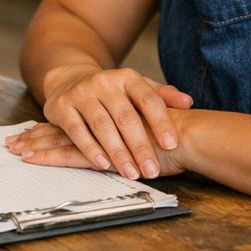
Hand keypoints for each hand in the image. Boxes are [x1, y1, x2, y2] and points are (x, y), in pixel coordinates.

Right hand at [11, 66, 191, 179]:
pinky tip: (103, 164)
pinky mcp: (61, 107)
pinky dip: (90, 149)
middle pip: (125, 116)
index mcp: (127, 77)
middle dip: (140, 146)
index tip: (172, 144)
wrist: (69, 78)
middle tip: (152, 170)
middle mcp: (104, 82)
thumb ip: (162, 95)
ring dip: (118, 152)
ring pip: (102, 125)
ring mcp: (81, 93)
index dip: (160, 122)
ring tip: (132, 173)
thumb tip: (189, 102)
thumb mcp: (136, 88)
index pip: (148, 99)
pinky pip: (77, 131)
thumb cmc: (111, 91)